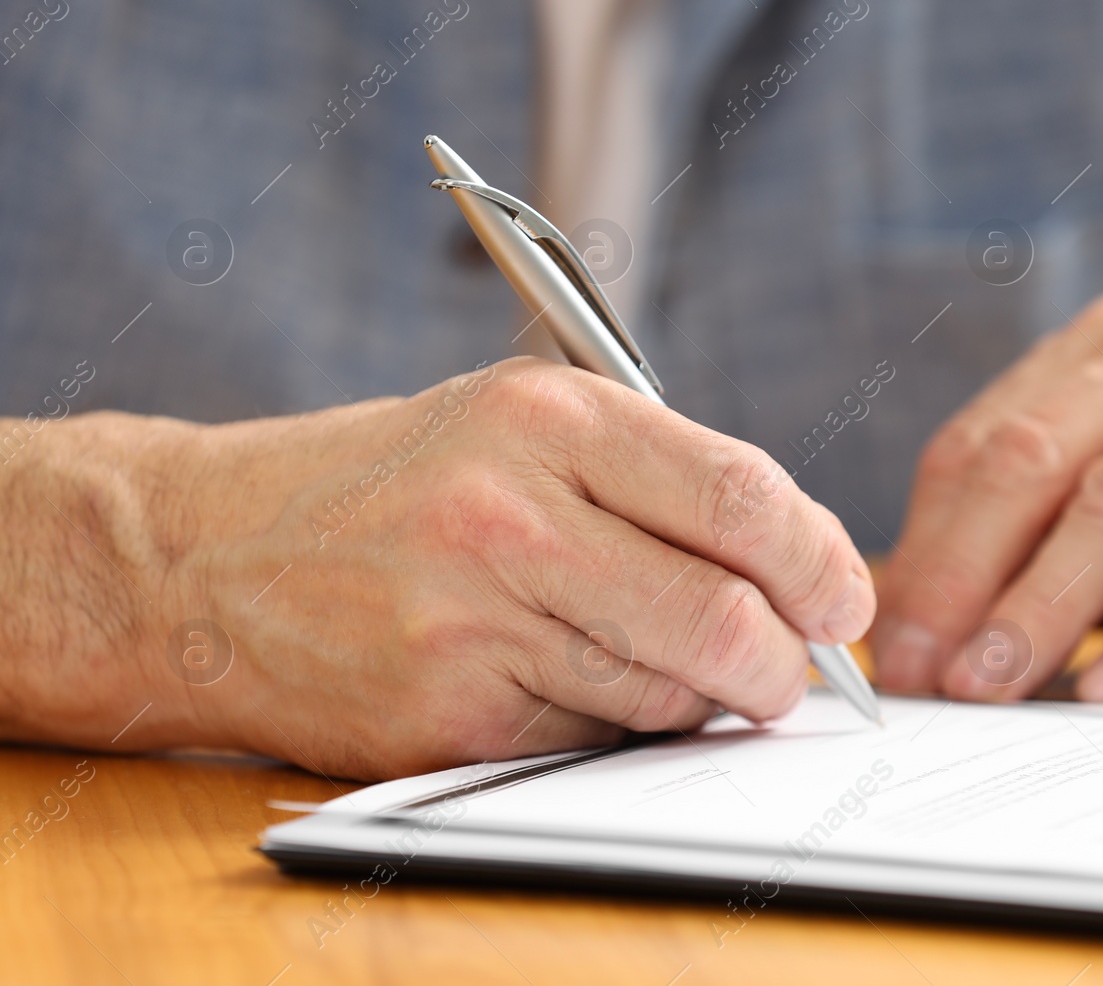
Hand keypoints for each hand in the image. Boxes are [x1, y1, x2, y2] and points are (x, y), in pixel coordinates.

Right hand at [1, 358, 872, 778]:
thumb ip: (653, 477)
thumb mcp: (516, 423)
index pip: (742, 494)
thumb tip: (795, 565)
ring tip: (671, 667)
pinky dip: (615, 727)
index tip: (844, 597)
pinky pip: (591, 739)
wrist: (202, 558)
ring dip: (700, 698)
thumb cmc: (391, 484)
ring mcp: (474, 620)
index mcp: (550, 417)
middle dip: (785, 664)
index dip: (822, 560)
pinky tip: (576, 686)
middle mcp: (514, 512)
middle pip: (724, 616)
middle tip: (790, 671)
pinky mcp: (446, 714)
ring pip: (667, 692)